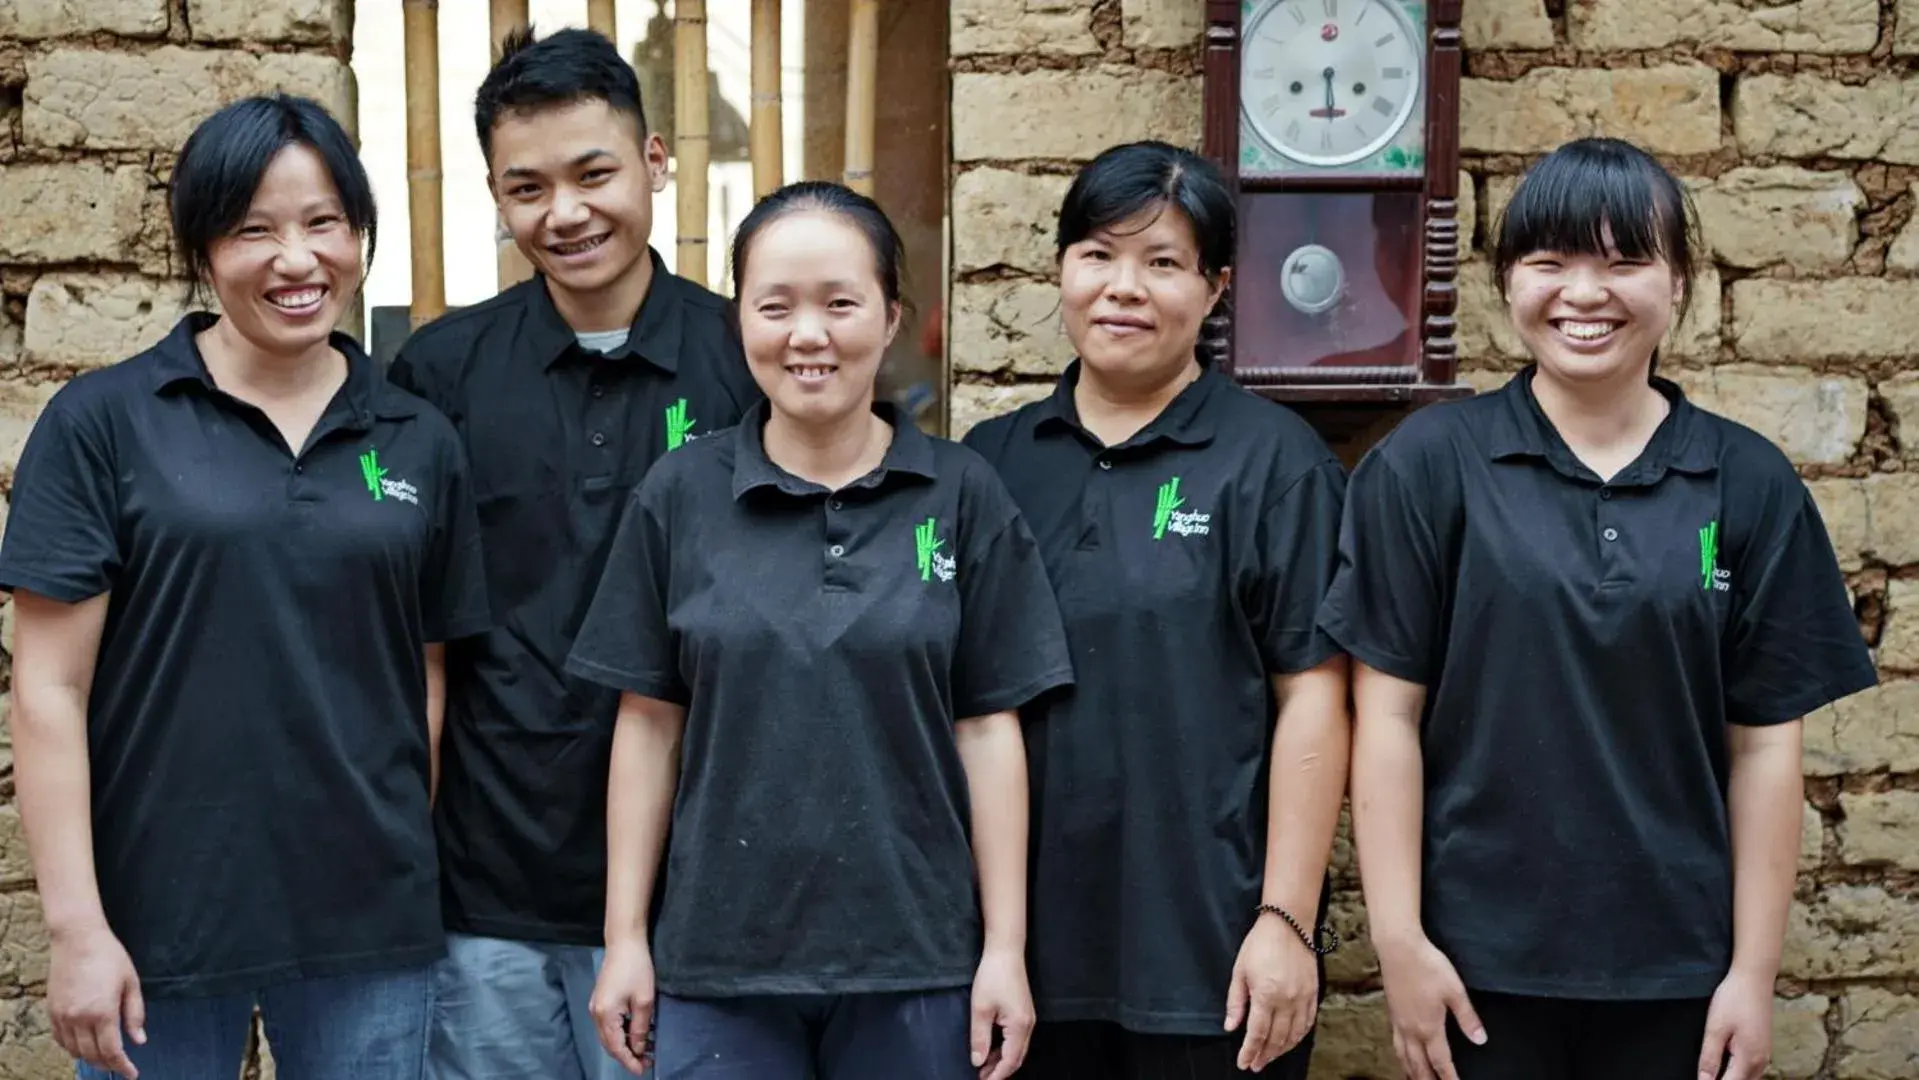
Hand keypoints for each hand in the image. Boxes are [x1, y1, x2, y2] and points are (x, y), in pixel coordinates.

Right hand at [49, 927, 144, 1078]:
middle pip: (92, 1055)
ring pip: (74, 1050)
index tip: (132, 1074)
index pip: (111, 1051)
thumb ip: (134, 1014)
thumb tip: (139, 1040)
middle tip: (121, 1067)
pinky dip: (72, 1048)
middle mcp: (79, 1018)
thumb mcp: (131, 983)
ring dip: (90, 1058)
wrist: (77, 938)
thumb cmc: (109, 956)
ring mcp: (62, 1016)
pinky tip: (84, 1045)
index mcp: (102, 1012)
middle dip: (108, 1065)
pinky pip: (60, 1039)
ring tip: (105, 1058)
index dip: (122, 1067)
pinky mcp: (52, 1011)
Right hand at [589, 939, 656, 1076]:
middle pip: (610, 1044)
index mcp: (605, 1015)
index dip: (629, 1061)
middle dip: (627, 1055)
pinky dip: (621, 1033)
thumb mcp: (644, 1000)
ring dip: (625, 1044)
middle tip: (647, 1062)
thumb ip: (640, 1027)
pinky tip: (637, 1032)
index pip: (616, 1047)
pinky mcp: (600, 1001)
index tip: (643, 1070)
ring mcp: (596, 1007)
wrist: (624, 942)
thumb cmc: (637, 968)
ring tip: (646, 1049)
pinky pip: (609, 1025)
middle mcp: (595, 1014)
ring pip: (609, 1035)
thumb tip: (639, 1048)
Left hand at [969, 946, 1034, 1079]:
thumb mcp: (980, 1009)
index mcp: (1019, 1026)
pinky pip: (1017, 1039)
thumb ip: (980, 1038)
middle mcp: (1028, 1025)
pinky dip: (1005, 1049)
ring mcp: (1028, 1019)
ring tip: (983, 1067)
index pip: (1010, 1060)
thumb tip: (978, 1061)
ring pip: (1017, 1049)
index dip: (997, 1075)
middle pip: (1017, 1058)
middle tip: (981, 1078)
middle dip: (1000, 1071)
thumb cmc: (993, 977)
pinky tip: (992, 1049)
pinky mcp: (1024, 1013)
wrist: (1006, 952)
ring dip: (1002, 1060)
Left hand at [1224, 913, 1319, 1070]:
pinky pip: (1308, 1022)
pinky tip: (1290, 1041)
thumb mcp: (1240, 971)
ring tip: (1270, 1056)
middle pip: (1276, 1038)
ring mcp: (1303, 998)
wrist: (1288, 924)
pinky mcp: (1313, 993)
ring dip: (1281, 1050)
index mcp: (1266, 995)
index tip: (1244, 1063)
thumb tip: (1231, 1026)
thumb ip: (1236, 1002)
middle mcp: (1287, 1000)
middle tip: (1255, 1064)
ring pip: (1294, 1034)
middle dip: (1265, 1055)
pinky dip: (1298, 1036)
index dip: (1250, 1051)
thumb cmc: (1260, 944)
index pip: (1257, 1033)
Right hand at [1375, 933, 1483, 1079]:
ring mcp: (1398, 1022)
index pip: (1440, 1062)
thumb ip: (1467, 1018)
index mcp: (1428, 1027)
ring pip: (1403, 1057)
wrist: (1398, 947)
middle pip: (1418, 1065)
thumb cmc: (1427, 966)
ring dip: (1411, 1072)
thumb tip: (1480, 1040)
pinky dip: (1400, 1057)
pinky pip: (1395, 1044)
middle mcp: (1411, 1030)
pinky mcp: (1391, 1012)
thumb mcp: (1455, 991)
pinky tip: (1403, 1054)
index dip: (1449, 1078)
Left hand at [1697, 967, 1772, 1079]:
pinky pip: (1752, 1069)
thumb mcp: (1715, 1028)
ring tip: (1713, 1071)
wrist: (1754, 978)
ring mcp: (1765, 1054)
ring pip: (1749, 1078)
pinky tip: (1726, 1066)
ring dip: (1732, 1078)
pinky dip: (1740, 1072)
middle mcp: (1761, 1061)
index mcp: (1749, 1058)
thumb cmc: (1735, 998)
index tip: (1701, 1079)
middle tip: (1705, 1074)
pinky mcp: (1763, 1047)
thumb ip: (1710, 1058)